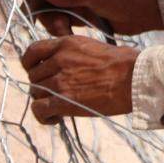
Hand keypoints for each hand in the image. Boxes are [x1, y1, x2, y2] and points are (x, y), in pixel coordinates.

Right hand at [19, 0, 161, 36]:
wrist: (145, 12)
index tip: (27, 0)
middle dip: (41, 9)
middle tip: (47, 23)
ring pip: (47, 8)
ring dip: (50, 21)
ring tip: (63, 31)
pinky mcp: (76, 11)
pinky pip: (58, 19)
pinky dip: (58, 28)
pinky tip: (67, 35)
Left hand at [21, 36, 138, 123]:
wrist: (134, 78)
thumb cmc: (124, 62)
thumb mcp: (94, 46)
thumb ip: (74, 53)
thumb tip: (68, 64)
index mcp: (66, 44)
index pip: (33, 51)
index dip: (29, 63)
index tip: (36, 71)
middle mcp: (59, 60)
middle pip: (34, 76)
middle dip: (41, 85)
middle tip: (56, 93)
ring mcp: (59, 80)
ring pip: (35, 92)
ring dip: (44, 101)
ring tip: (58, 108)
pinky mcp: (63, 101)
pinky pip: (39, 109)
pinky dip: (43, 116)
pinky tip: (55, 118)